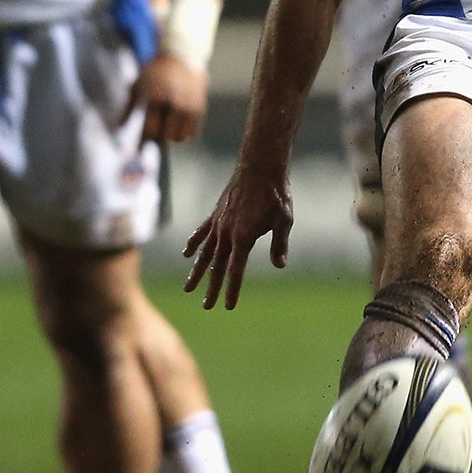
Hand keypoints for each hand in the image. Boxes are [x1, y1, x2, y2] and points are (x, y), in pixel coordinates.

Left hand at [132, 52, 207, 145]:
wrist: (182, 56)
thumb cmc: (154, 72)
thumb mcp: (137, 85)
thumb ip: (128, 107)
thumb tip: (117, 128)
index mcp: (156, 97)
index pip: (151, 130)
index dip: (145, 137)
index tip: (143, 135)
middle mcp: (174, 103)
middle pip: (167, 137)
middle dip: (160, 136)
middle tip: (157, 128)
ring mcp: (189, 106)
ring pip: (181, 137)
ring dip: (173, 135)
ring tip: (169, 124)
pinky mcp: (200, 107)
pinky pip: (193, 132)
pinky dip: (186, 131)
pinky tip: (180, 120)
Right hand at [183, 161, 293, 309]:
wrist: (260, 166)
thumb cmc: (275, 194)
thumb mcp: (284, 219)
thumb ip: (280, 243)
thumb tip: (279, 265)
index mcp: (243, 237)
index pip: (235, 270)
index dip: (231, 289)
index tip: (227, 306)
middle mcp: (226, 233)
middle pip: (216, 266)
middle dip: (211, 288)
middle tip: (206, 306)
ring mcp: (218, 223)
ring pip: (204, 252)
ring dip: (197, 272)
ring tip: (189, 288)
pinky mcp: (216, 214)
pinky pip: (201, 232)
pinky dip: (194, 244)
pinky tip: (187, 255)